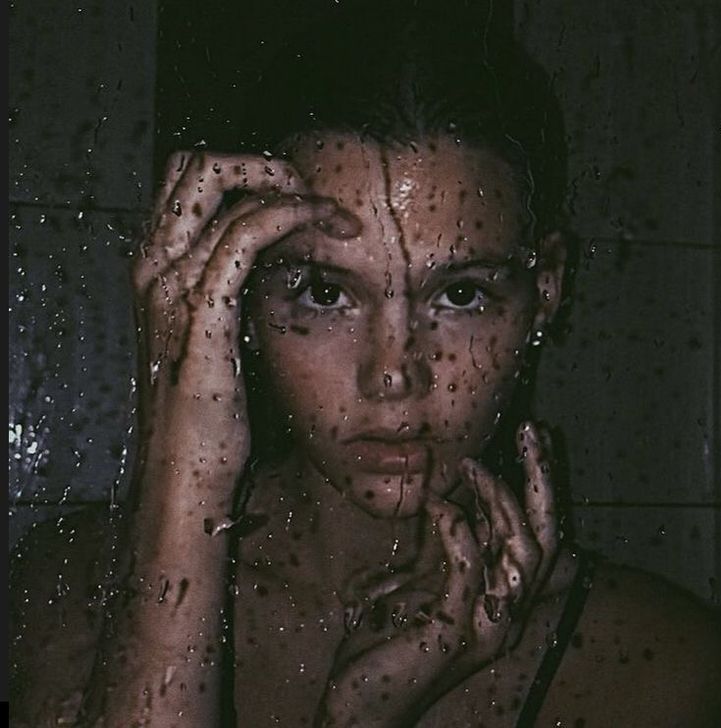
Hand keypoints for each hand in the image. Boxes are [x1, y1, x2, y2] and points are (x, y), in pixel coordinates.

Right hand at [130, 152, 346, 506]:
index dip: (246, 173)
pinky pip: (247, 234)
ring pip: (223, 188)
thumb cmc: (207, 411)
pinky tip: (329, 229)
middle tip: (309, 194)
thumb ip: (229, 293)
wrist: (184, 470)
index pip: (191, 180)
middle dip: (262, 165)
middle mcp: (154, 266)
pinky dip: (292, 217)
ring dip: (288, 188)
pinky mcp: (202, 314)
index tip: (297, 197)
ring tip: (331, 214)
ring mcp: (171, 287)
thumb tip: (273, 263)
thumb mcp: (213, 338)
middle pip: (197, 166)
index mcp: (155, 269)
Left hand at [316, 421, 559, 726]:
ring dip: (500, 500)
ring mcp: (484, 624)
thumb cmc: (388, 643)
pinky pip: (470, 569)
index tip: (533, 437)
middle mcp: (505, 611)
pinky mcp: (452, 632)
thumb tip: (452, 499)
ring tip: (475, 465)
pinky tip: (440, 503)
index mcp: (500, 597)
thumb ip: (442, 548)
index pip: (538, 532)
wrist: (361, 703)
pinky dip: (456, 528)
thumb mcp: (420, 582)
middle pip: (546, 536)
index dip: (541, 483)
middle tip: (530, 431)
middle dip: (542, 479)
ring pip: (522, 551)